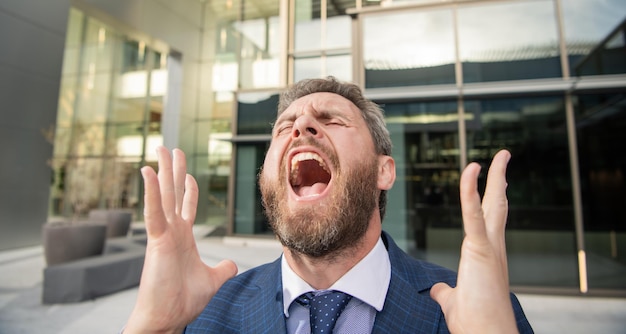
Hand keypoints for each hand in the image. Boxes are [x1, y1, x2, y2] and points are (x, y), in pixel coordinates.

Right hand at [125, 146, 236, 332]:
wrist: (168, 317)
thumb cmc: (183, 300)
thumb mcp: (212, 279)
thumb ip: (222, 269)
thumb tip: (232, 265)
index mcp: (183, 238)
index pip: (186, 205)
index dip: (188, 188)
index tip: (189, 172)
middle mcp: (172, 231)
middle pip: (172, 193)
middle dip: (173, 170)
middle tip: (170, 148)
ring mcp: (163, 233)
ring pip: (163, 195)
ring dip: (162, 171)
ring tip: (160, 149)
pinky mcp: (157, 240)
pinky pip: (153, 210)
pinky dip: (151, 190)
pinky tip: (148, 171)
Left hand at [430, 150, 517, 333]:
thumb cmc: (474, 322)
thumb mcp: (454, 300)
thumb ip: (446, 291)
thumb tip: (439, 290)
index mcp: (487, 255)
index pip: (490, 219)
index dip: (492, 197)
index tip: (496, 181)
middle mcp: (494, 247)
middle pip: (498, 205)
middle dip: (500, 178)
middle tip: (504, 156)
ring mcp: (490, 248)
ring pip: (493, 204)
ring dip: (494, 177)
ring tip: (499, 155)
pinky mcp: (481, 251)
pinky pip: (474, 216)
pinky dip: (471, 193)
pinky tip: (470, 173)